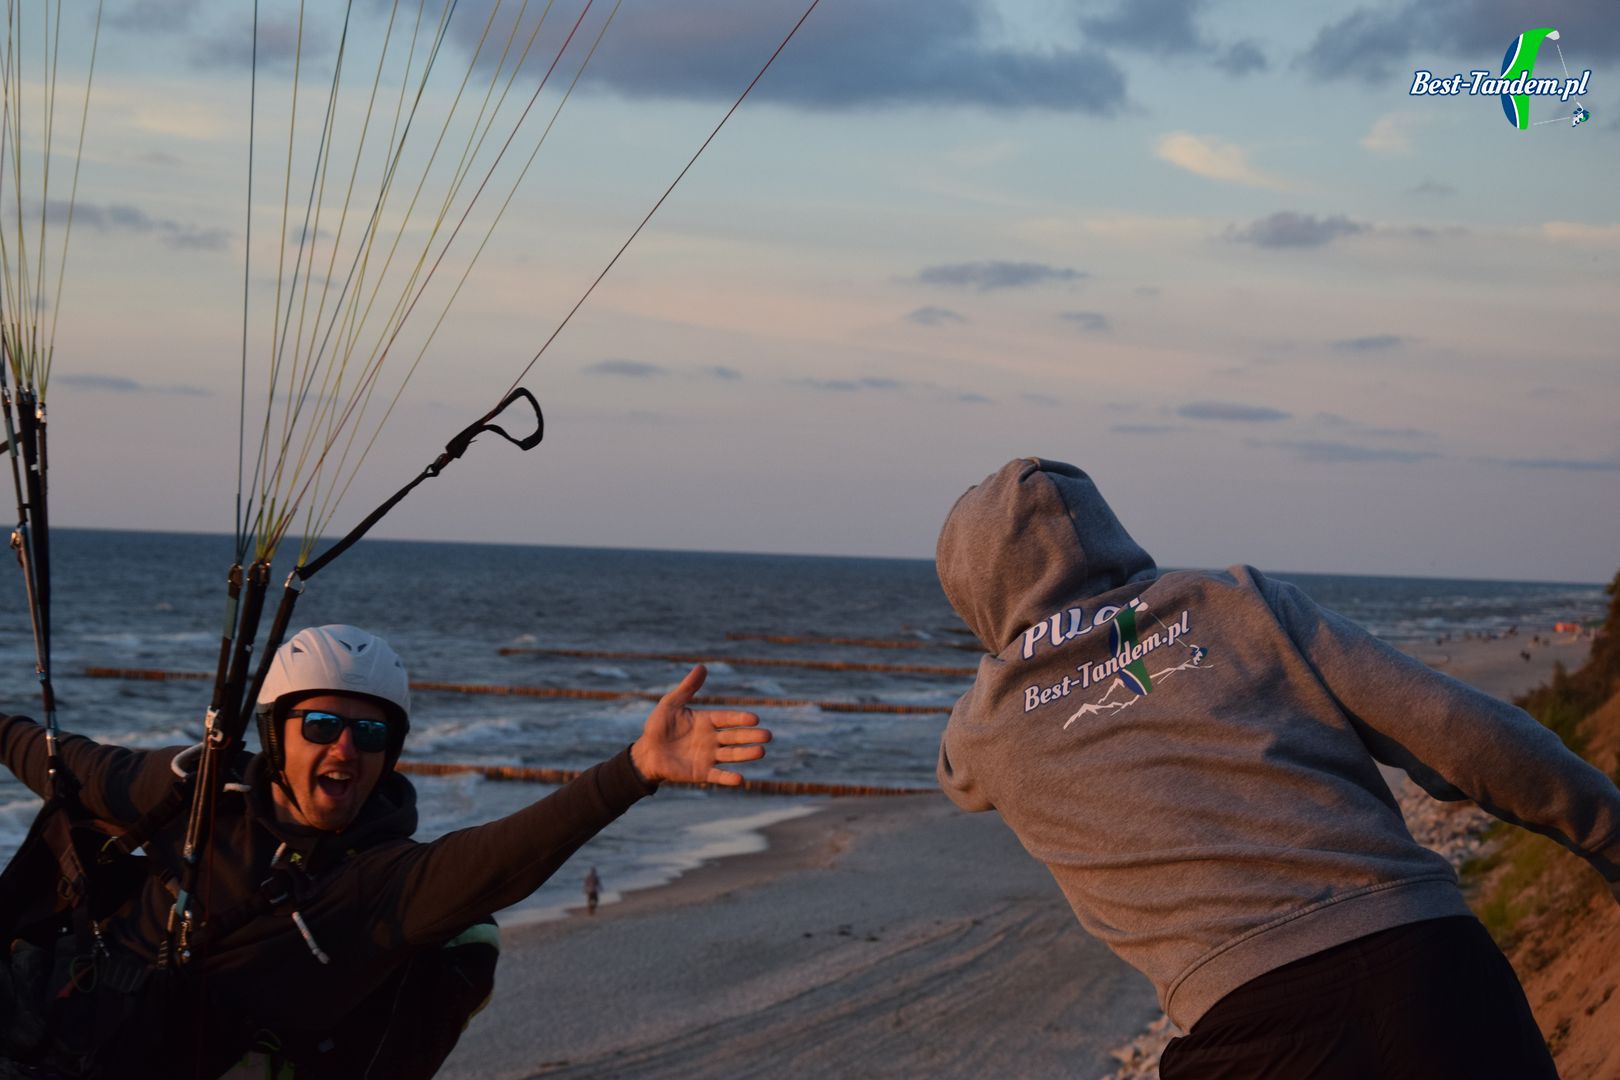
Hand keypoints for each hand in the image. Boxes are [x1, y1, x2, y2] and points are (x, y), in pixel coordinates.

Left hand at [631, 665, 770, 786]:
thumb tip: (702, 666)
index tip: (755, 719)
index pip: (727, 719)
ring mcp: (708, 756)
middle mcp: (712, 739)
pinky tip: (740, 779)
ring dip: (746, 754)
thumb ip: (687, 688)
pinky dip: (728, 778)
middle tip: (768, 735)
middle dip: (751, 736)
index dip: (740, 719)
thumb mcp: (671, 704)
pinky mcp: (702, 773)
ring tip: (761, 752)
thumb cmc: (658, 726)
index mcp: (707, 721)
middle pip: (735, 737)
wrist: (646, 752)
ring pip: (731, 755)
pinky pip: (717, 775)